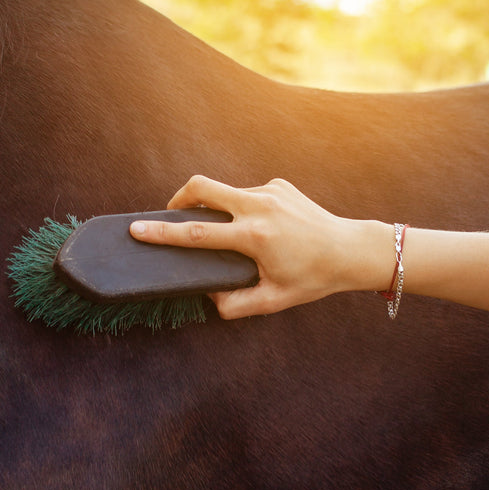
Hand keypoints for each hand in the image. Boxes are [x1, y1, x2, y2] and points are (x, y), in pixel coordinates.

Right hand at [130, 175, 392, 317]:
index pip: (197, 233)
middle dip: (179, 197)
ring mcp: (270, 191)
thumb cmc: (312, 279)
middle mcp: (259, 207)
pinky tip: (259, 228)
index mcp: (254, 237)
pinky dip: (241, 208)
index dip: (163, 232)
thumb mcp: (273, 300)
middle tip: (172, 213)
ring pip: (225, 191)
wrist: (351, 250)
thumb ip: (235, 305)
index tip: (138, 228)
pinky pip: (247, 193)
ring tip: (226, 232)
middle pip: (202, 187)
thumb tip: (209, 297)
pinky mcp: (279, 185)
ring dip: (216, 208)